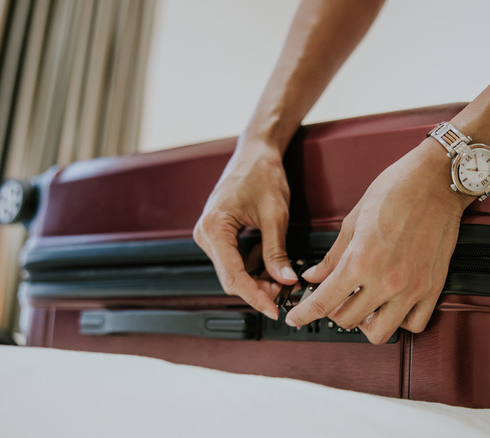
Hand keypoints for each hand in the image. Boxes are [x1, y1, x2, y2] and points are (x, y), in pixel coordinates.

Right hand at [193, 139, 297, 319]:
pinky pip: (234, 259)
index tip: (273, 309)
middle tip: (283, 293)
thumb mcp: (275, 215)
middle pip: (230, 277)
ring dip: (256, 279)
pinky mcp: (218, 234)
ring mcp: (210, 234)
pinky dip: (253, 267)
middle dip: (257, 289)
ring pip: (233, 271)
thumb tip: (284, 279)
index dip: (254, 296)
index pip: (233, 276)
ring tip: (281, 279)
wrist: (256, 152)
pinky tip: (271, 266)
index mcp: (214, 227)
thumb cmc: (262, 173)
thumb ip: (277, 251)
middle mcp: (205, 233)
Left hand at [285, 140, 472, 343]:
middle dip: (334, 312)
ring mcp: (412, 288)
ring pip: (379, 332)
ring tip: (364, 306)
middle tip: (334, 298)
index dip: (303, 314)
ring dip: (365, 324)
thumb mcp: (353, 220)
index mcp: (360, 261)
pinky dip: (400, 321)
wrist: (436, 181)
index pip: (323, 302)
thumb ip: (333, 256)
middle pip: (347, 320)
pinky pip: (414, 324)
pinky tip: (392, 306)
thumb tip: (314, 276)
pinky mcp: (433, 288)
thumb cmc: (396, 190)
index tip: (296, 318)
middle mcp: (386, 281)